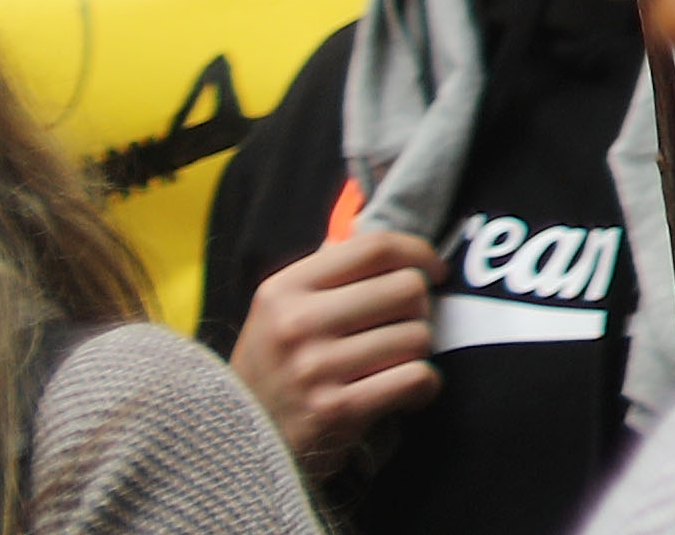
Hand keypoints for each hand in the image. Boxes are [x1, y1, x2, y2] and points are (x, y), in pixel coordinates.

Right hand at [226, 228, 439, 472]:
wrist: (241, 448)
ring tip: (392, 366)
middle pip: (407, 288)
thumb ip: (326, 273)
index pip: (374, 247)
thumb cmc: (274, 373)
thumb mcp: (279, 314)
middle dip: (418, 310)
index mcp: (283, 290)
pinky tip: (405, 394)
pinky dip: (423, 387)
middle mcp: (295, 324)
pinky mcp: (335, 410)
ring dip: (418, 353)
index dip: (419, 253)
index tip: (433, 270)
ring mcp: (313, 369)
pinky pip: (416, 378)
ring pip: (417, 335)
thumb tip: (376, 226)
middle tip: (403, 329)